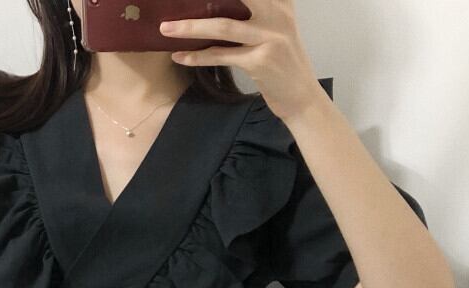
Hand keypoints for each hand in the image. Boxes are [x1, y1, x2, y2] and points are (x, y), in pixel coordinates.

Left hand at [159, 0, 328, 121]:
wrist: (302, 97)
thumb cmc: (283, 64)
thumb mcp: (279, 29)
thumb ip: (260, 12)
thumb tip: (223, 7)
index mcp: (281, 3)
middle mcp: (277, 15)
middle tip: (176, 0)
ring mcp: (269, 38)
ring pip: (222, 27)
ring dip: (189, 28)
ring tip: (166, 28)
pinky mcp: (259, 62)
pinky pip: (221, 56)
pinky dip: (197, 56)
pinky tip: (180, 56)